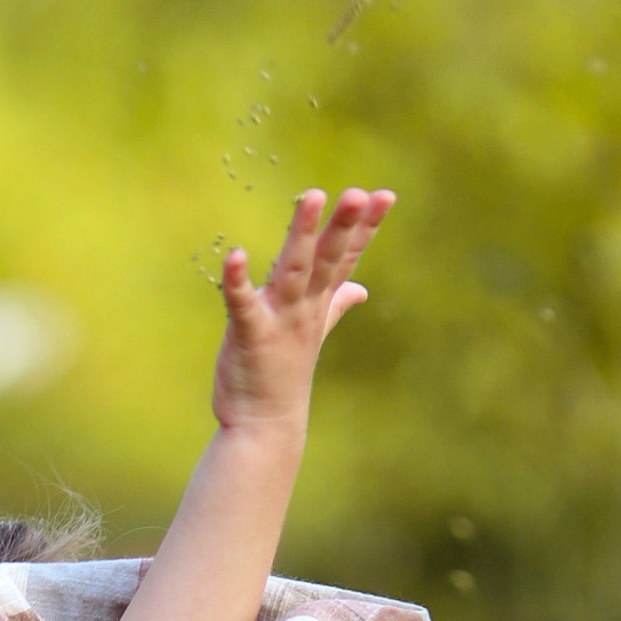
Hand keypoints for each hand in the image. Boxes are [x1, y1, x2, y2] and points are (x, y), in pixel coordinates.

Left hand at [212, 186, 392, 443]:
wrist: (263, 427)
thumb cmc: (282, 375)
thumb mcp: (314, 331)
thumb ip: (335, 304)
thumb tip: (359, 289)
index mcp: (317, 303)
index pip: (345, 258)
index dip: (365, 227)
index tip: (385, 195)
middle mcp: (303, 308)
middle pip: (327, 259)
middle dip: (344, 226)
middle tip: (359, 194)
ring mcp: (280, 320)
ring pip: (294, 270)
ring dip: (302, 234)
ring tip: (312, 197)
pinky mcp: (250, 334)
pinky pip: (243, 303)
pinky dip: (238, 281)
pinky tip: (234, 255)